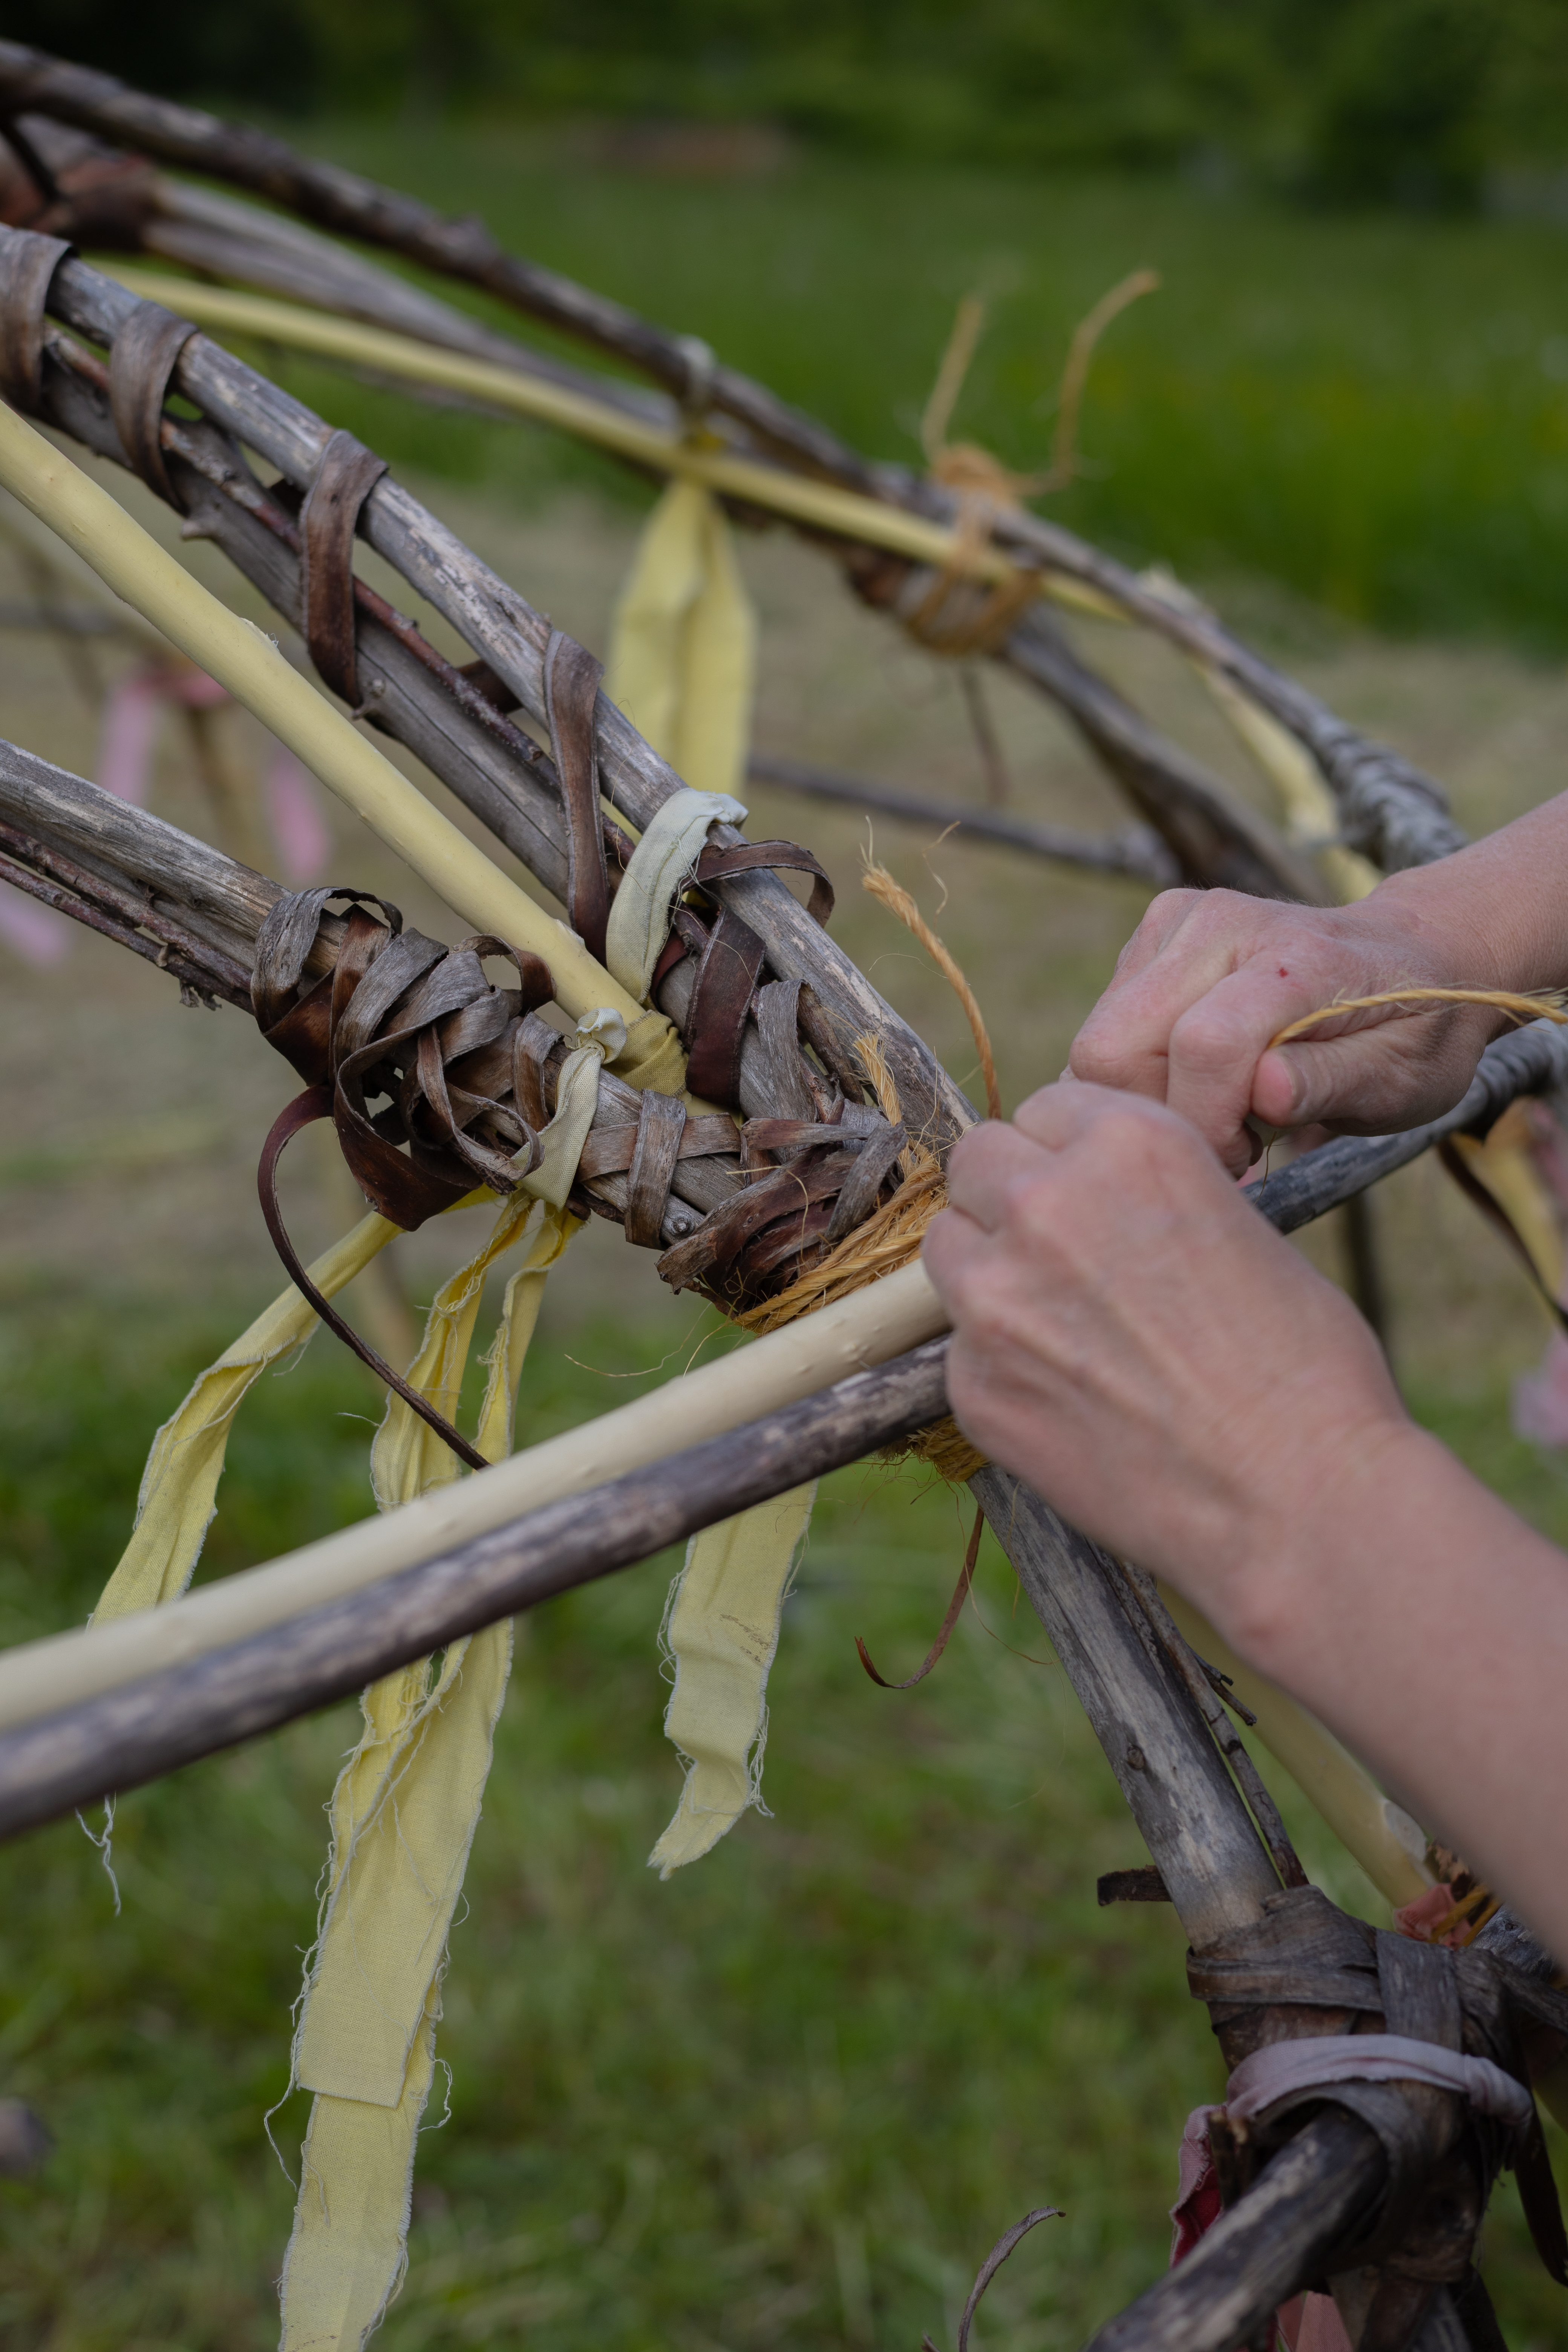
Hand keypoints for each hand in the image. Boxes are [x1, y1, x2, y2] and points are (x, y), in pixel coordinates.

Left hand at [923, 1084, 1409, 1636]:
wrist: (1296, 1495)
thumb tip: (1098, 1199)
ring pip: (949, 1249)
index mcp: (1126, 1143)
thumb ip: (1145, 1194)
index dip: (1067, 1156)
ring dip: (989, 1273)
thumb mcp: (1239, 1223)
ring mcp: (996, 1297)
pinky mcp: (973, 1384)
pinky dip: (999, 1367)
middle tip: (1061, 1256)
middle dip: (1011, 1199)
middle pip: (978, 1165)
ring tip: (1061, 1326)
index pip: (1043, 1111)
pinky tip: (1070, 1402)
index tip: (1089, 1195)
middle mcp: (1045, 1203)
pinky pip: (958, 1350)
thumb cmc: (1300, 1367)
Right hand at [1069, 887, 1505, 1175]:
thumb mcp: (1401, 1077)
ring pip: (1098, 1043)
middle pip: (1115, 1046)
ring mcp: (1179, 921)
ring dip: (1148, 1097)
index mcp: (1296, 959)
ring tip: (1223, 1106)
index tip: (1244, 1159)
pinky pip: (1105, 1026)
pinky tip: (1202, 1074)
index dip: (1205, 1123)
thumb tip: (1263, 1091)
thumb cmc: (1411, 1030)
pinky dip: (1143, 1070)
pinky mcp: (1154, 931)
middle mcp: (1222, 922)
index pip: (1203, 1045)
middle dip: (1159, 1115)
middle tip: (1229, 1138)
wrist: (1415, 955)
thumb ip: (1330, 1081)